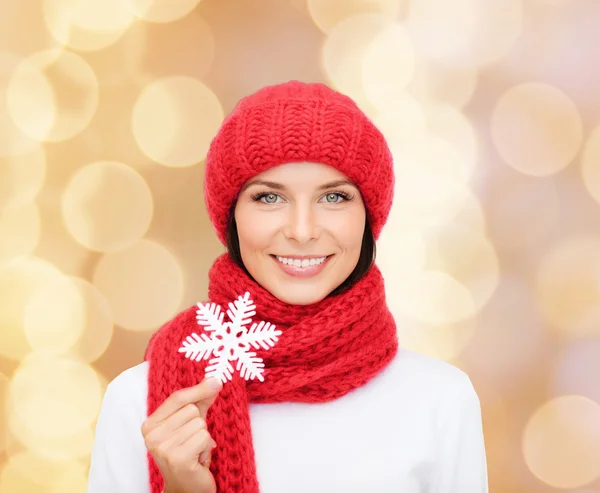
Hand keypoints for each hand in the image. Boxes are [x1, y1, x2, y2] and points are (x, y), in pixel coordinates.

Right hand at [142, 377, 222, 492]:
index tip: (217, 381)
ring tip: (194, 450)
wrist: (186, 487)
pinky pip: (205, 437)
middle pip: (191, 410)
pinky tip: (197, 459)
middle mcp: (151, 436)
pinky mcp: (178, 458)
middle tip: (192, 441)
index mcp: (150, 425)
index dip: (199, 389)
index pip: (177, 398)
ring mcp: (163, 448)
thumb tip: (214, 380)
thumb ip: (199, 400)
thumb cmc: (188, 452)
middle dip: (199, 424)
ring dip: (203, 437)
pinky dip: (207, 447)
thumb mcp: (191, 422)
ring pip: (200, 423)